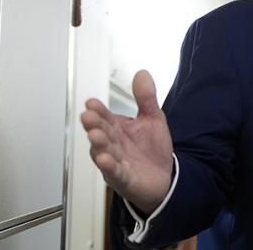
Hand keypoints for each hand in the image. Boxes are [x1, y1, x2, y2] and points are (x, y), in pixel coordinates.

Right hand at [81, 70, 172, 214]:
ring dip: (98, 144)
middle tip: (88, 116)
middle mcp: (113, 144)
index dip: (98, 110)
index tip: (91, 102)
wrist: (164, 177)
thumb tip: (142, 74)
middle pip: (101, 132)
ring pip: (104, 151)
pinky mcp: (123, 178)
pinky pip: (114, 172)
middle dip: (94, 124)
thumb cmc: (152, 149)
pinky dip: (109, 167)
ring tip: (95, 135)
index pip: (104, 116)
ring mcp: (116, 162)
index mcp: (117, 128)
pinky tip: (105, 159)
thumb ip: (146, 98)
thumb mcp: (152, 118)